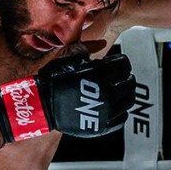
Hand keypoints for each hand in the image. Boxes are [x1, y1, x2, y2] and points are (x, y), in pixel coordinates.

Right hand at [0, 53, 135, 139]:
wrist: (41, 105)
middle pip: (129, 82)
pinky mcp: (102, 126)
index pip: (124, 64)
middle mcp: (108, 93)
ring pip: (128, 100)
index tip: (117, 63)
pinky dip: (120, 111)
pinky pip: (121, 118)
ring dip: (125, 93)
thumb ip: (87, 48)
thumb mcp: (69, 57)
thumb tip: (102, 43)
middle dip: (125, 77)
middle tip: (118, 76)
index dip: (120, 62)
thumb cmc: (53, 79)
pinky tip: (113, 106)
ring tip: (117, 90)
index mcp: (102, 74)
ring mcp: (106, 111)